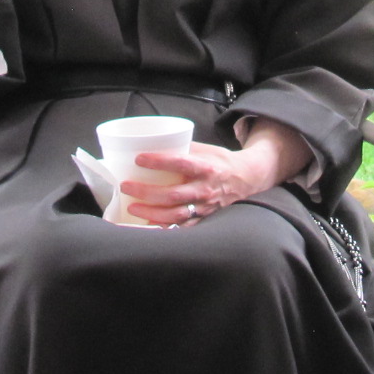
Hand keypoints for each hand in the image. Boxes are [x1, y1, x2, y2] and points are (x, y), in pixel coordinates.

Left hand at [124, 140, 283, 226]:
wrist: (248, 180)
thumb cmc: (222, 163)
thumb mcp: (206, 149)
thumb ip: (183, 148)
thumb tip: (154, 144)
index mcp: (207, 168)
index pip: (181, 163)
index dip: (159, 161)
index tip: (139, 158)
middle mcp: (206, 190)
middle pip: (173, 194)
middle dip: (147, 192)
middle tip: (126, 186)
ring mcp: (205, 208)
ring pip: (176, 215)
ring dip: (151, 213)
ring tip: (132, 207)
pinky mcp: (204, 220)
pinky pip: (182, 228)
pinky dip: (165, 229)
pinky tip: (148, 226)